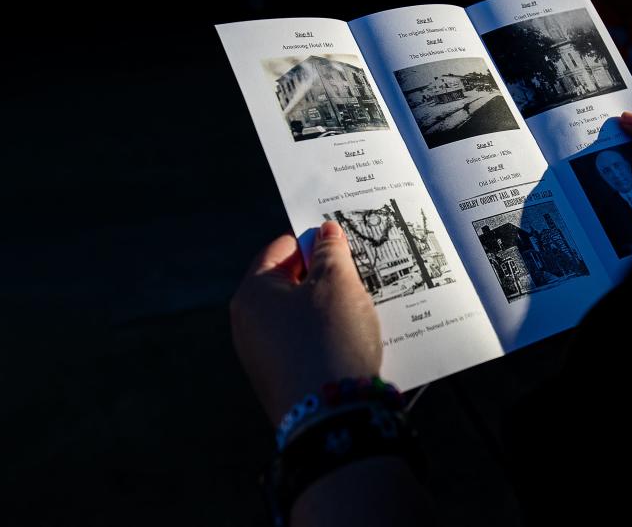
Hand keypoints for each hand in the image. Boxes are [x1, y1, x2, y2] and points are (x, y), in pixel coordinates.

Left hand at [230, 221, 381, 426]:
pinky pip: (306, 346)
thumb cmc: (329, 339)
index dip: (313, 242)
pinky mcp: (282, 381)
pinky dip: (328, 338)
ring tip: (363, 309)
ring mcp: (263, 356)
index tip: (342, 244)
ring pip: (301, 317)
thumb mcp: (337, 283)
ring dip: (330, 310)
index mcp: (253, 293)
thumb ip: (331, 252)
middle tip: (359, 275)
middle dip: (325, 277)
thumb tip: (325, 233)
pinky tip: (354, 341)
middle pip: (290, 284)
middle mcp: (249, 324)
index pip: (281, 249)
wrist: (330, 418)